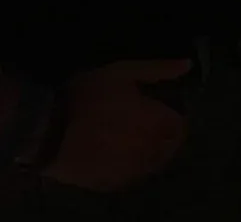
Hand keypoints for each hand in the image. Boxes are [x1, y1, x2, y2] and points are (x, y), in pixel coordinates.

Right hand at [44, 60, 189, 190]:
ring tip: (139, 143)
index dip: (178, 119)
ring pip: (148, 167)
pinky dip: (128, 170)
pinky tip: (120, 159)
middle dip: (167, 138)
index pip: (180, 127)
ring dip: (150, 155)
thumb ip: (158, 69)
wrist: (45, 128)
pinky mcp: (103, 182)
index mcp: (154, 122)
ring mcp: (124, 169)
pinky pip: (125, 179)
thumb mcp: (123, 72)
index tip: (171, 112)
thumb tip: (187, 65)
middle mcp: (145, 149)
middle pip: (167, 149)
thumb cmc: (87, 95)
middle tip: (156, 128)